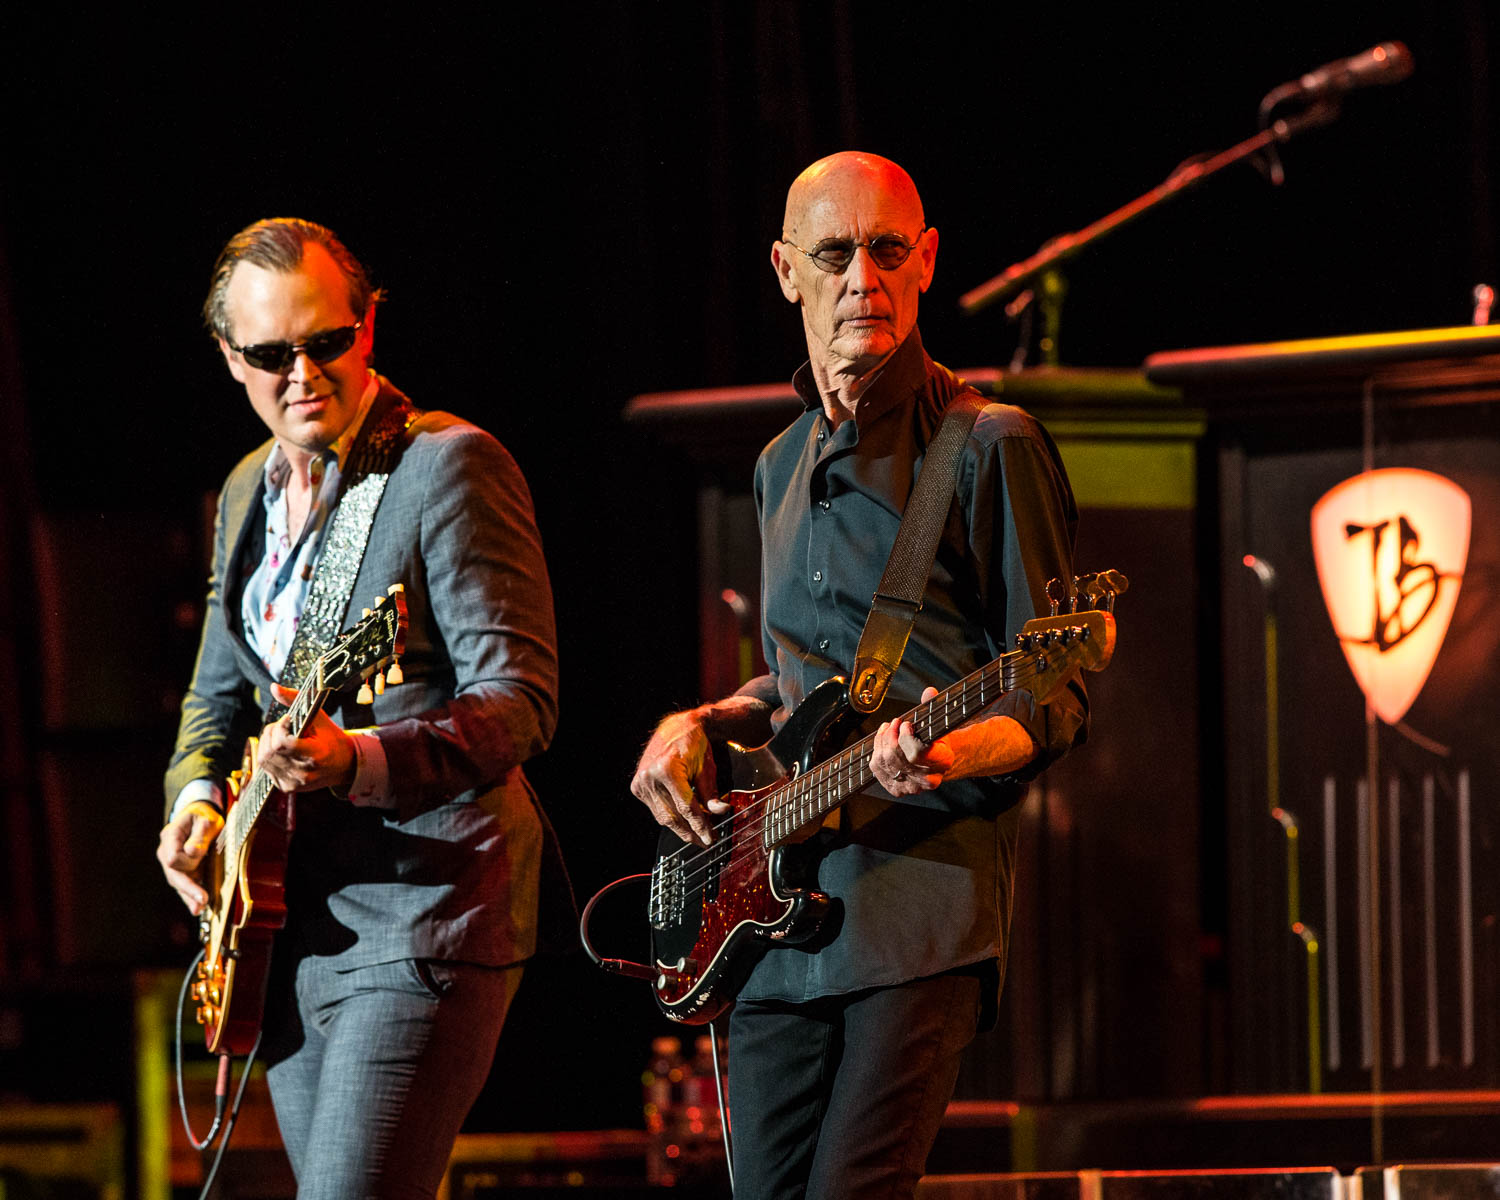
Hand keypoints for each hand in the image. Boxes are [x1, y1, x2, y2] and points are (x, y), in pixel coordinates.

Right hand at [157, 801, 224, 913]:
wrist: (199, 815)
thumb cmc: (203, 815)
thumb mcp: (205, 818)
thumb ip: (199, 835)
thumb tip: (191, 851)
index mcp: (170, 836)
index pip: (172, 857)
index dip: (187, 861)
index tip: (201, 856)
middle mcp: (166, 852)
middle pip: (173, 874)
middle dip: (188, 887)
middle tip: (203, 899)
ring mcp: (172, 863)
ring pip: (177, 883)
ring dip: (189, 896)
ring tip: (199, 908)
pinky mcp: (181, 870)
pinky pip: (183, 885)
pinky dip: (190, 896)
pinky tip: (197, 908)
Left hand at [253, 683, 356, 794]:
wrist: (345, 766)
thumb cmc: (332, 739)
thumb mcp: (319, 717)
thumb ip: (295, 700)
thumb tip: (274, 687)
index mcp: (316, 755)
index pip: (282, 743)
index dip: (279, 728)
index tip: (289, 720)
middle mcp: (304, 773)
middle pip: (269, 751)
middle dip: (271, 733)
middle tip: (283, 726)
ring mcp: (294, 782)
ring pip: (263, 760)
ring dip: (267, 743)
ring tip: (280, 737)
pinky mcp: (287, 788)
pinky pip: (266, 769)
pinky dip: (269, 755)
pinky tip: (281, 750)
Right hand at [630, 709, 729, 845]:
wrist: (677, 727)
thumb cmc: (693, 745)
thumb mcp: (706, 769)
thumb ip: (711, 794)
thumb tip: (721, 813)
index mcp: (667, 770)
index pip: (686, 808)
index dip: (700, 826)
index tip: (710, 838)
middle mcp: (650, 777)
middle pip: (673, 816)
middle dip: (690, 832)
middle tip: (705, 841)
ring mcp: (641, 782)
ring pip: (663, 816)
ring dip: (680, 828)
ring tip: (696, 834)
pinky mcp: (637, 787)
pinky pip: (656, 809)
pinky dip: (669, 816)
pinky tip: (682, 821)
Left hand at [870, 687, 954, 796]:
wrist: (938, 763)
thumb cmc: (938, 741)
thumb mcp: (939, 723)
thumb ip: (933, 707)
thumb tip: (928, 692)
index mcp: (942, 761)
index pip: (917, 753)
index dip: (906, 737)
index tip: (906, 724)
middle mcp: (927, 779)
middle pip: (897, 757)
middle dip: (891, 735)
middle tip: (895, 723)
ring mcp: (911, 786)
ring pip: (885, 761)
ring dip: (882, 740)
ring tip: (888, 728)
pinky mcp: (896, 789)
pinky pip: (877, 768)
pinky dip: (876, 750)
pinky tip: (882, 740)